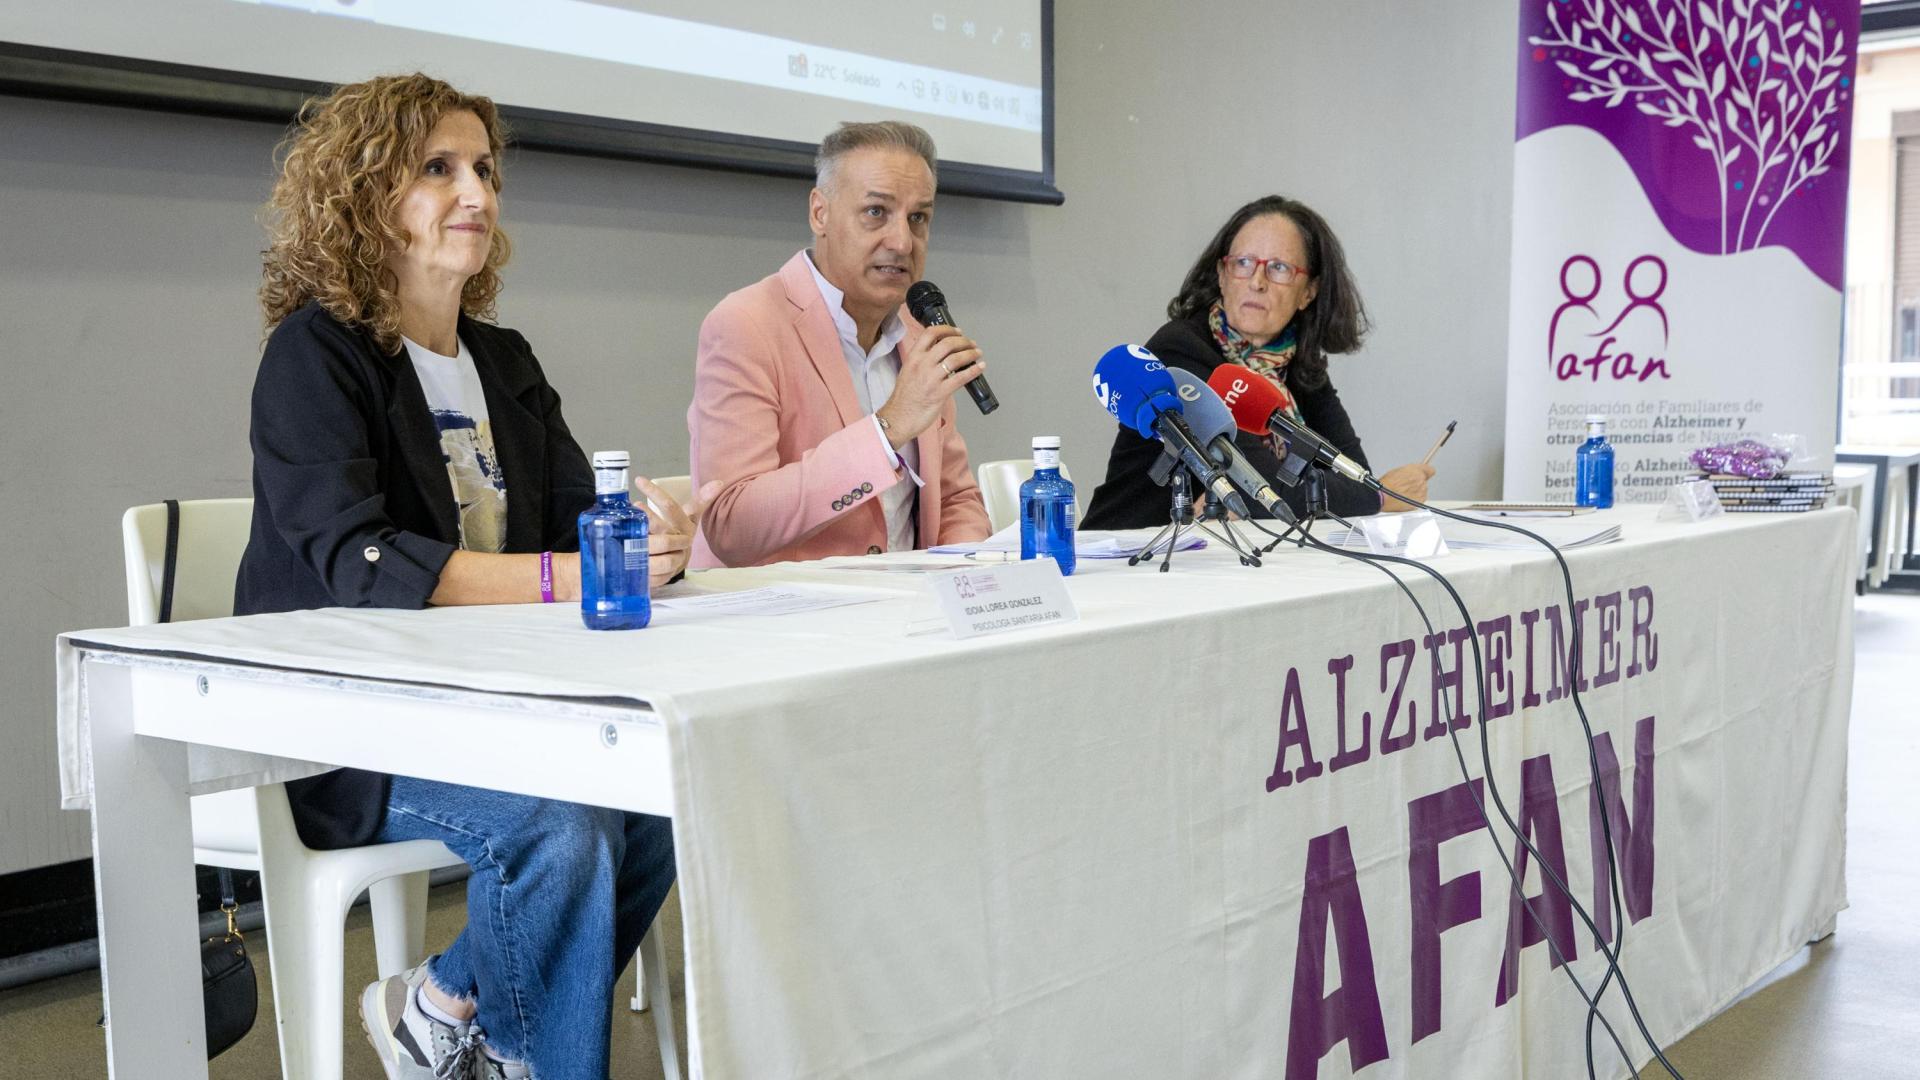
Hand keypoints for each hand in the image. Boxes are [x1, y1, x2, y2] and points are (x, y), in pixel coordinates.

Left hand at [632, 476, 720, 586]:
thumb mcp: (689, 516)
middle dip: (647, 519)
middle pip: (662, 529)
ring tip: (628, 533)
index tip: (639, 480)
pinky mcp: (665, 574)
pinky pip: (653, 572)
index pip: (671, 506)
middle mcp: (679, 540)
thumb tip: (719, 483)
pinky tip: (627, 558)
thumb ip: (701, 499)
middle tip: (634, 507)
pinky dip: (641, 566)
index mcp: (684, 524)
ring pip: (658, 552)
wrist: (679, 561)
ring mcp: (673, 558)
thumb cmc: (679, 533)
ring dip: (642, 542)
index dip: (656, 493)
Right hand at [874, 324, 984, 448]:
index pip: (930, 333)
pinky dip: (973, 371)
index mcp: (913, 357)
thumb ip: (923, 361)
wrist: (898, 418)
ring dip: (970, 354)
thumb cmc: (903, 398)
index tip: (957, 331)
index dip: (947, 329)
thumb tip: (941, 354)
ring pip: (955, 359)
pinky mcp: (940, 393)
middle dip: (963, 341)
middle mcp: (922, 365)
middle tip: (971, 344)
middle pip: (947, 344)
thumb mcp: (908, 371)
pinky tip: (980, 368)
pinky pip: (960, 378)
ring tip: (977, 354)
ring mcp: (931, 379)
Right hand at [1376, 463, 1433, 512]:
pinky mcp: (1420, 501)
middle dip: (1416, 483)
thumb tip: (1411, 473)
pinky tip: (1405, 499)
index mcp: (1416, 470)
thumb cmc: (1387, 484)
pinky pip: (1420, 499)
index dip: (1426, 472)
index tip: (1425, 474)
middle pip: (1424, 481)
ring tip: (1403, 494)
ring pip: (1422, 491)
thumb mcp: (1397, 471)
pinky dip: (1414, 500)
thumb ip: (1409, 472)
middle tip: (1405, 486)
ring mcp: (1422, 491)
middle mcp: (1421, 480)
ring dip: (1415, 492)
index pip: (1430, 470)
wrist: (1383, 497)